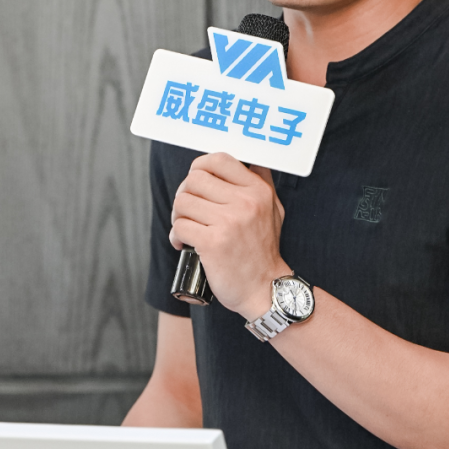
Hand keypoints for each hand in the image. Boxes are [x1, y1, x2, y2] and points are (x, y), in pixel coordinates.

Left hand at [170, 153, 285, 318]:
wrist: (264, 289)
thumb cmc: (263, 251)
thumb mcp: (273, 210)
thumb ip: (261, 183)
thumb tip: (247, 160)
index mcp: (257, 190)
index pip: (219, 160)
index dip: (200, 167)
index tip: (196, 184)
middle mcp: (245, 202)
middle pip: (194, 179)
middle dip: (184, 194)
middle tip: (188, 211)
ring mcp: (228, 222)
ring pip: (183, 202)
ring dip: (177, 216)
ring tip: (185, 229)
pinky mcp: (212, 242)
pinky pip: (179, 226)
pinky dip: (175, 236)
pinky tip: (183, 244)